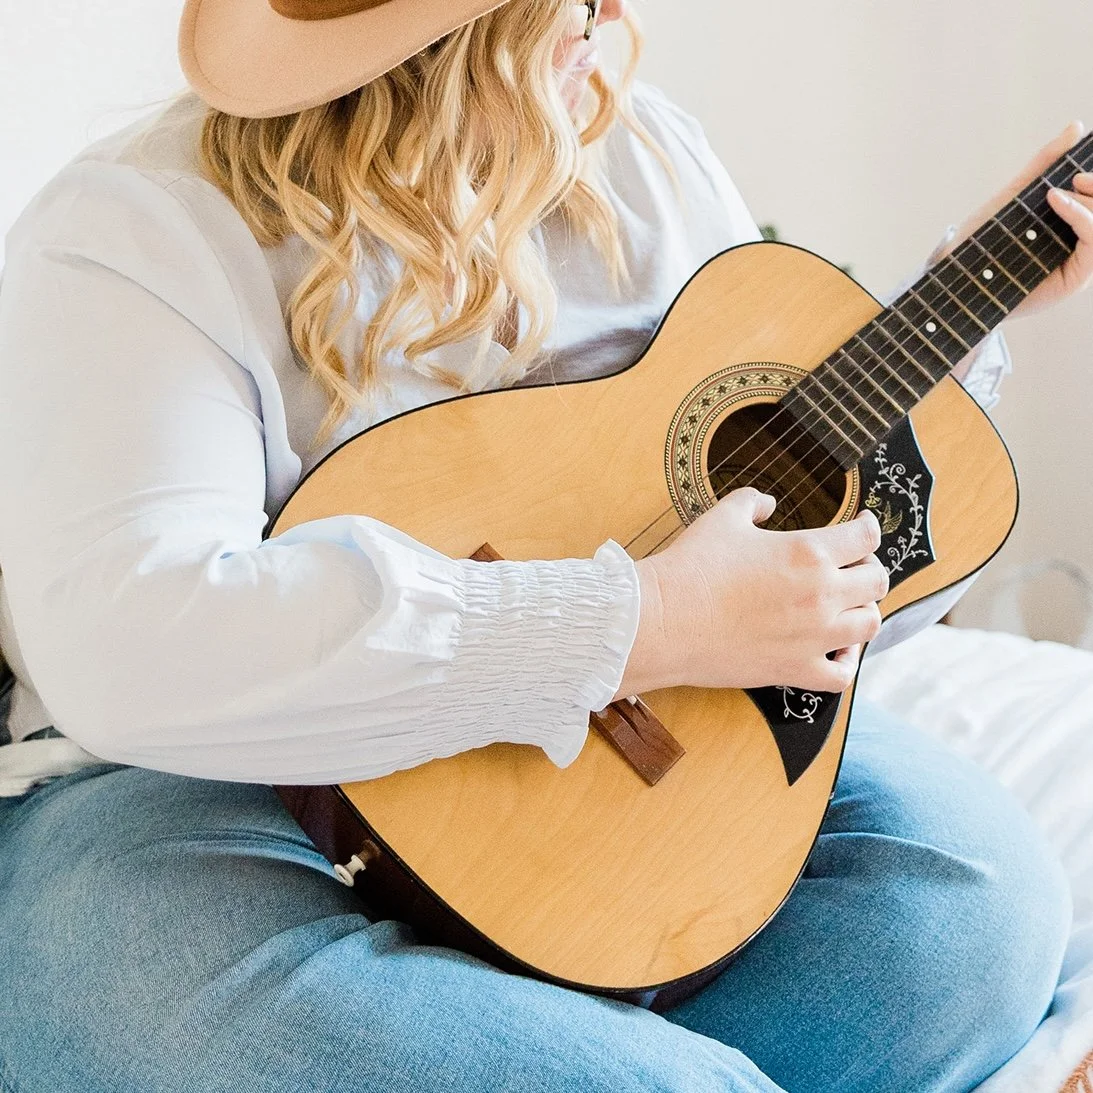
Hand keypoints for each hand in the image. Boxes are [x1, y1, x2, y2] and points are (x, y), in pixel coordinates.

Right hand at [611, 488, 887, 699]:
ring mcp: (813, 636)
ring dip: (864, 611)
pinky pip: (843, 674)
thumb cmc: (691, 567)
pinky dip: (847, 661)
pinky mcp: (795, 669)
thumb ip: (752, 502)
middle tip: (852, 566)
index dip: (869, 526)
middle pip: (876, 581)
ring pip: (870, 625)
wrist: (664, 620)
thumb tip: (767, 502)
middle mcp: (822, 594)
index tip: (864, 525)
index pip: (865, 537)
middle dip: (868, 568)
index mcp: (809, 551)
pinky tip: (836, 650)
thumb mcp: (723, 517)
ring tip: (847, 606)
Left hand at [939, 121, 1092, 320]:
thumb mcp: (1016, 194)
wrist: (954, 274)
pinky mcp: (1075, 279)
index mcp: (1071, 228)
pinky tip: (1059, 202)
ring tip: (1062, 192)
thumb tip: (1076, 127)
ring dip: (1092, 203)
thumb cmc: (980, 238)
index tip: (1077, 175)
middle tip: (1077, 180)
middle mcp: (1081, 246)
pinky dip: (1084, 218)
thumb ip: (1045, 164)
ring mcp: (1080, 264)